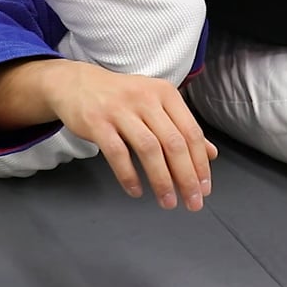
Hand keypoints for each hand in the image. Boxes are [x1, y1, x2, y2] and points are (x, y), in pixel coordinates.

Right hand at [42, 62, 217, 210]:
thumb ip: (181, 127)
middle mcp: (145, 98)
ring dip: (161, 180)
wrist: (75, 83)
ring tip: (168, 202)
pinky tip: (137, 191)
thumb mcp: (155, 104)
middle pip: (173, 143)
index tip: (204, 188)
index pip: (191, 132)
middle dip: (186, 177)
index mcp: (165, 93)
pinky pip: (117, 153)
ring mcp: (120, 109)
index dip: (200, 163)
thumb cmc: (121, 98)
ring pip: (149, 149)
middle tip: (192, 202)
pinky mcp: (97, 122)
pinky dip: (129, 176)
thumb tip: (211, 154)